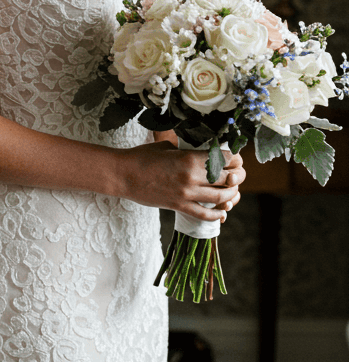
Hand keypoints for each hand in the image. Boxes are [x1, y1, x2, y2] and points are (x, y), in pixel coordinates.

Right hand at [121, 140, 244, 224]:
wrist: (123, 174)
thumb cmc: (143, 157)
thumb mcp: (167, 146)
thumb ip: (187, 150)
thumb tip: (201, 151)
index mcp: (189, 157)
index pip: (224, 158)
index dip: (235, 159)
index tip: (237, 159)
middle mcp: (191, 176)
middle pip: (227, 178)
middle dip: (238, 177)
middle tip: (238, 176)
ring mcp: (186, 193)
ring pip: (220, 197)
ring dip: (231, 195)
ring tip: (232, 192)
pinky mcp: (179, 206)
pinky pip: (204, 214)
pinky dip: (217, 215)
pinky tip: (222, 212)